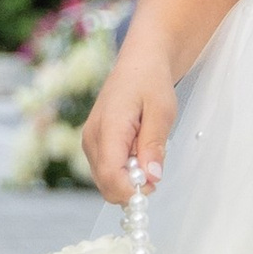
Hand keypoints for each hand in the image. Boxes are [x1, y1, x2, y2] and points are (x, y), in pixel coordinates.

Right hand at [82, 54, 177, 200]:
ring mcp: (90, 142)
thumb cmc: (150, 81)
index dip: (131, 190)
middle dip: (132, 187)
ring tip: (147, 151)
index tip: (153, 187)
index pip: (110, 175)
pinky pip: (107, 170)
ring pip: (106, 180)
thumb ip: (154, 145)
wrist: (139, 63)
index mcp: (107, 127)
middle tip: (155, 169)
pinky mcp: (94, 145)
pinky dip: (125, 170)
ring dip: (129, 178)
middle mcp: (92, 138)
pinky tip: (138, 151)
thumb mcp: (162, 111)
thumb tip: (151, 177)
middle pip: (105, 184)